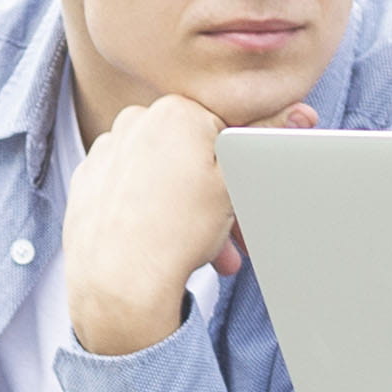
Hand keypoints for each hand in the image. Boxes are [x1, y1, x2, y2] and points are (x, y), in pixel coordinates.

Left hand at [69, 98, 299, 358]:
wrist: (116, 280)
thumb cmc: (178, 232)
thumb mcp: (235, 182)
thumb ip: (268, 140)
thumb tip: (303, 110)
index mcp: (175, 111)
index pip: (224, 133)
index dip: (241, 172)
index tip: (245, 203)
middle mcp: (134, 120)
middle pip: (192, 155)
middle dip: (217, 197)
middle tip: (230, 237)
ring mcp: (107, 150)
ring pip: (163, 174)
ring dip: (189, 209)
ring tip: (201, 250)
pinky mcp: (88, 180)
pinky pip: (132, 188)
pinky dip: (151, 209)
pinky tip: (163, 241)